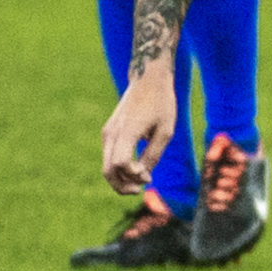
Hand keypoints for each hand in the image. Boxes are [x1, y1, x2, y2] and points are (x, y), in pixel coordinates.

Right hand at [100, 70, 178, 195]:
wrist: (148, 80)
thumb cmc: (161, 103)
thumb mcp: (165, 131)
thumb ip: (153, 154)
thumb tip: (142, 176)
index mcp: (126, 131)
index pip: (120, 163)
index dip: (132, 175)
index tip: (148, 176)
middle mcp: (111, 134)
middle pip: (107, 170)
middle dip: (122, 186)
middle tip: (139, 190)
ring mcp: (108, 133)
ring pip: (106, 165)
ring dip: (120, 179)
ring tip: (139, 183)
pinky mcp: (110, 132)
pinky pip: (110, 156)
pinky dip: (119, 168)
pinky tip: (136, 170)